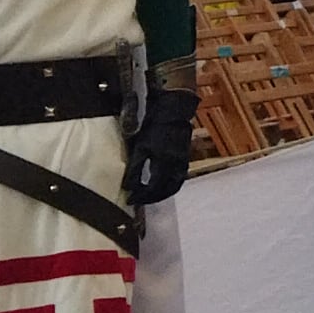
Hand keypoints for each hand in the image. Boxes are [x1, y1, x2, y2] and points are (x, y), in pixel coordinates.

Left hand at [125, 86, 197, 206]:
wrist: (174, 111)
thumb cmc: (153, 125)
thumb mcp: (140, 145)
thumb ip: (135, 167)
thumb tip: (128, 186)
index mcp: (162, 161)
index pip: (151, 187)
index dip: (140, 196)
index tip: (129, 200)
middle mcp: (174, 165)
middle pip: (164, 191)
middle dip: (150, 199)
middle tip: (137, 201)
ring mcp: (182, 163)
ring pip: (173, 187)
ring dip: (161, 195)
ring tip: (149, 197)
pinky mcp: (185, 160)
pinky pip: (178, 180)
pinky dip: (169, 187)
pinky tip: (160, 186)